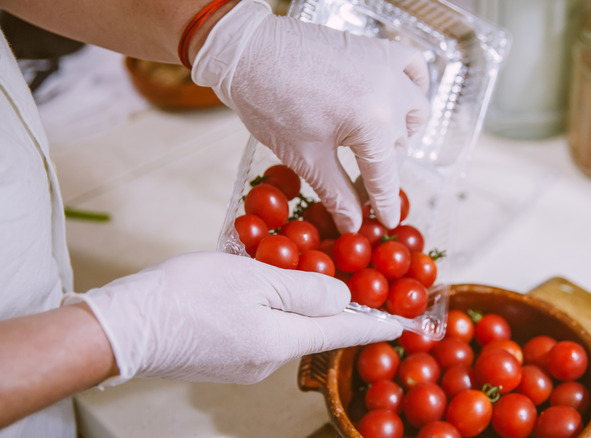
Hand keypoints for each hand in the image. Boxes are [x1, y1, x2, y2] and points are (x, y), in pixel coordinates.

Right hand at [63, 252, 402, 384]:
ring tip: (305, 268)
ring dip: (302, 301)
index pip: (347, 331)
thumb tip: (344, 297)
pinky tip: (263, 284)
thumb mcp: (254, 279)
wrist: (123, 326)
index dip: (381, 322)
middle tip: (356, 273)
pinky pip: (265, 330)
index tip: (408, 320)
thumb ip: (306, 289)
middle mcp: (270, 359)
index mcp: (282, 341)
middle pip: (319, 329)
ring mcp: (247, 363)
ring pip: (290, 327)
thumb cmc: (186, 296)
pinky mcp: (228, 358)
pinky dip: (274, 307)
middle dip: (339, 303)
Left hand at [191, 0, 429, 231]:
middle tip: (361, 188)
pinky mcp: (377, 49)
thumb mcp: (305, 157)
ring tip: (377, 146)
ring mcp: (387, 67)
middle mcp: (390, 93)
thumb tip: (352, 224)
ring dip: (403, 133)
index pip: (386, 175)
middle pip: (400, 146)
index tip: (386, 222)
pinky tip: (397, 100)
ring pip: (415, 110)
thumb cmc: (269, 103)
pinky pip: (413, 68)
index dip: (385, 204)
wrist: (247, 52)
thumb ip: (337, 193)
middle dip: (384, 171)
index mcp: (373, 122)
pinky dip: (414, 86)